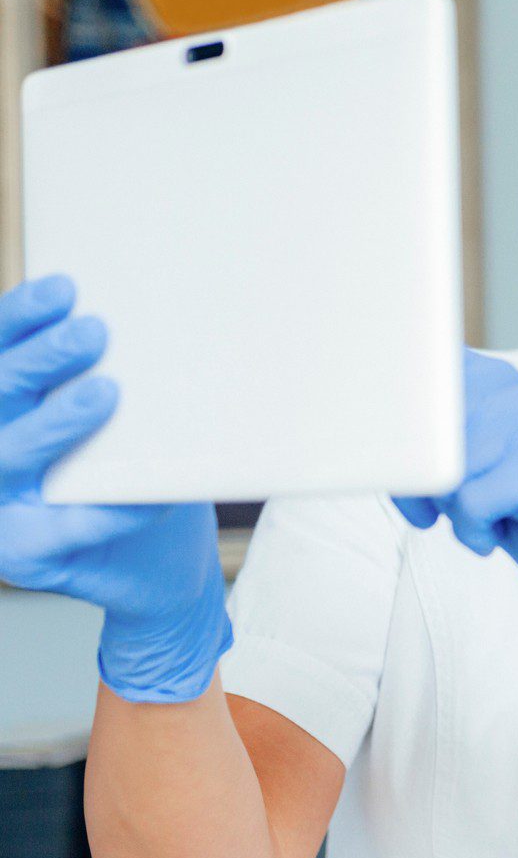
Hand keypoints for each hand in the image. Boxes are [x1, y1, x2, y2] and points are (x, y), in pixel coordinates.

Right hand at [0, 275, 230, 702]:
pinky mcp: (25, 553)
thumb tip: (162, 318)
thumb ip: (122, 381)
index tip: (65, 287)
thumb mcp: (132, 424)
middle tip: (94, 331)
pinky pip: (65, 526)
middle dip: (41, 359)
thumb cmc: (144, 479)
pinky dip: (108, 507)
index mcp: (8, 407)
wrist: (160, 570)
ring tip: (107, 393)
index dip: (21, 317)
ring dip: (57, 421)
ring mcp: (1, 503)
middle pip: (0, 395)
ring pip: (11, 454)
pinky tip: (145, 494)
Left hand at [394, 349, 517, 694]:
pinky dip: (473, 532)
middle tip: (441, 509)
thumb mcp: (461, 467)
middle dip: (419, 482)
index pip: (414, 380)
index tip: (397, 464)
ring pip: (446, 468)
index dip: (392, 427)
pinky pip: (472, 502)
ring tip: (480, 519)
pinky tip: (496, 535)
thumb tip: (378, 448)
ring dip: (451, 510)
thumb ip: (424, 442)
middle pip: (424, 429)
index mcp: (493, 379)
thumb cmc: (514, 511)